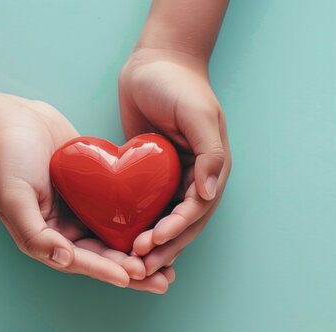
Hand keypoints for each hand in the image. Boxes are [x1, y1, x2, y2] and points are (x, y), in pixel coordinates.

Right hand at [0, 96, 174, 292]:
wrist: (11, 120)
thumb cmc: (7, 156)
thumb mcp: (13, 196)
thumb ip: (34, 233)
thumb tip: (64, 259)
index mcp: (45, 237)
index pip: (81, 260)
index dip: (108, 269)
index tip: (135, 274)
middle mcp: (66, 229)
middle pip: (105, 256)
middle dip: (134, 271)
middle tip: (164, 280)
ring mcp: (82, 210)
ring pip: (117, 238)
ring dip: (142, 252)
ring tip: (171, 265)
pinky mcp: (96, 191)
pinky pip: (121, 211)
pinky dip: (141, 222)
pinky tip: (164, 225)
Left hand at [119, 48, 230, 275]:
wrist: (154, 62)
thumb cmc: (178, 85)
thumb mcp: (198, 114)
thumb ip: (210, 153)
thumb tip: (210, 195)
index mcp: (213, 167)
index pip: (198, 209)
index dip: (177, 229)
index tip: (152, 241)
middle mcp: (195, 177)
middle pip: (184, 223)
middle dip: (165, 246)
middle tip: (139, 265)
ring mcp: (173, 177)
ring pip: (165, 220)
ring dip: (153, 243)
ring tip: (131, 263)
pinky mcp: (150, 174)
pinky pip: (147, 205)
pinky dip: (138, 225)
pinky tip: (122, 240)